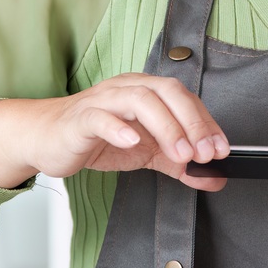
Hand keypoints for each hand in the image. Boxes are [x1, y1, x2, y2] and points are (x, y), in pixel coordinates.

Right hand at [0, 74, 230, 192]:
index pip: (185, 99)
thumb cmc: (96, 139)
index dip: (206, 123)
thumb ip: (180, 165)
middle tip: (204, 154)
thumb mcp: (146, 153)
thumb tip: (215, 179)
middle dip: (191, 123)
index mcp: (146, 91)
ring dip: (165, 126)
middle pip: (167, 93)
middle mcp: (127, 89)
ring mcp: (103, 101)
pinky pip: (100, 117)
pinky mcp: (80, 119)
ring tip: (179, 153)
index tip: (220, 151)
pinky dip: (118, 127)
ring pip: (139, 100)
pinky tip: (132, 141)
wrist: (47, 139)